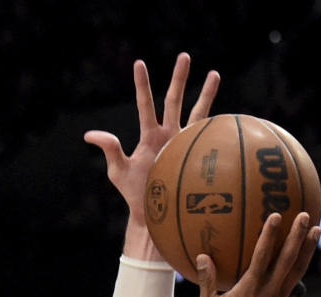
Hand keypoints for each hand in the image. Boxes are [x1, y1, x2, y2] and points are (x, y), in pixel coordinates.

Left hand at [85, 54, 218, 253]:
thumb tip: (89, 134)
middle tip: (184, 56)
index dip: (142, 85)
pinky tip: (230, 116)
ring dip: (206, 94)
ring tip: (214, 73)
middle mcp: (169, 134)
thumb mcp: (119, 172)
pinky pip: (211, 138)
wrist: (156, 216)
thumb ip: (109, 150)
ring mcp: (185, 144)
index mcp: (150, 135)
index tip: (139, 63)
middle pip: (174, 100)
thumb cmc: (135, 194)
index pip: (145, 105)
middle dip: (179, 78)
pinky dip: (220, 126)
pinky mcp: (198, 156)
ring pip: (198, 113)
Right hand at [196, 211, 320, 296]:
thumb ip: (206, 281)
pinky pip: (296, 290)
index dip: (270, 234)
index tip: (277, 216)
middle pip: (288, 259)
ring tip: (317, 231)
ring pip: (298, 271)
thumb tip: (202, 256)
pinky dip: (301, 276)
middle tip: (306, 215)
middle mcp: (269, 291)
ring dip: (308, 250)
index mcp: (250, 288)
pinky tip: (305, 266)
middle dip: (298, 235)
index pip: (262, 255)